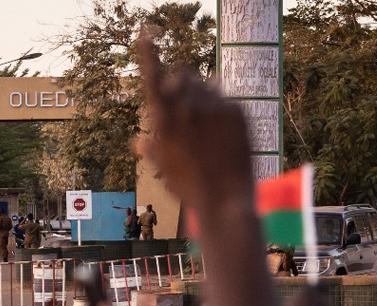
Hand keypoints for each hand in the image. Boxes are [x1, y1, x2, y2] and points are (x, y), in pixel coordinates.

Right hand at [134, 29, 252, 212]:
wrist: (225, 200)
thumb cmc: (189, 188)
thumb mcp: (164, 169)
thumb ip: (152, 148)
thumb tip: (138, 141)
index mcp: (163, 119)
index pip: (153, 76)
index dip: (148, 54)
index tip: (146, 34)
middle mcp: (187, 107)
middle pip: (182, 75)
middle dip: (181, 85)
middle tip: (187, 107)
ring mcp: (214, 106)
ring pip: (205, 84)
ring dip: (202, 96)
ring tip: (206, 125)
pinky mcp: (237, 110)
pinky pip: (226, 97)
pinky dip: (221, 108)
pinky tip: (222, 133)